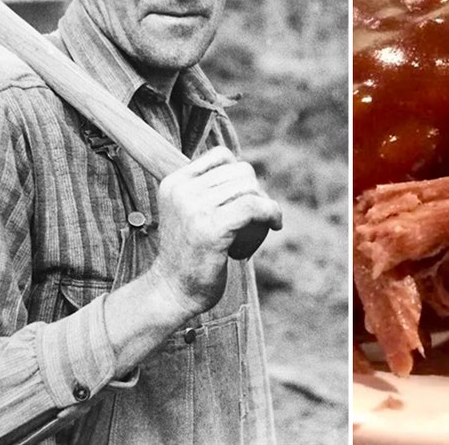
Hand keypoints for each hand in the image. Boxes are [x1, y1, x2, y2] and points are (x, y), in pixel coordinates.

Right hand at [151, 146, 281, 314]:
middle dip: (257, 191)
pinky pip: (254, 207)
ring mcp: (194, 208)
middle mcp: (182, 190)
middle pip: (240, 171)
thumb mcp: (186, 213)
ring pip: (249, 188)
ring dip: (266, 204)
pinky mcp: (212, 227)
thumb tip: (242, 169)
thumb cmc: (188, 255)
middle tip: (258, 216)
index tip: (247, 197)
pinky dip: (272, 213)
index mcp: (174, 182)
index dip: (241, 174)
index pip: (221, 156)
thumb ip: (203, 191)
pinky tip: (276, 224)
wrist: (173, 291)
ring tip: (265, 222)